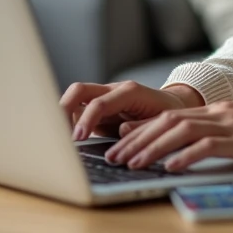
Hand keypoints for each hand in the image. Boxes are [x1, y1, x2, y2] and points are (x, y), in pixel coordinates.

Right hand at [60, 80, 204, 140]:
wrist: (173, 106)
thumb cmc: (169, 113)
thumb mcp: (162, 120)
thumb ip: (143, 125)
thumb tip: (122, 131)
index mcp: (130, 92)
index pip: (100, 102)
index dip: (87, 120)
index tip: (78, 138)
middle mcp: (113, 91)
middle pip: (79, 90)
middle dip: (64, 110)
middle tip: (60, 137)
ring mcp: (103, 98)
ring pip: (74, 99)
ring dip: (62, 117)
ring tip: (60, 141)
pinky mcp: (97, 110)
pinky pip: (77, 112)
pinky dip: (68, 124)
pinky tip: (67, 142)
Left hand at [104, 100, 232, 171]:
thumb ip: (211, 133)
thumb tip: (181, 148)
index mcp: (216, 110)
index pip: (169, 115)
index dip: (141, 128)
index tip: (119, 142)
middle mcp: (218, 113)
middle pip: (168, 121)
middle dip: (137, 139)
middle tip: (114, 156)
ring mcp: (230, 124)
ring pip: (181, 131)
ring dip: (153, 147)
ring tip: (132, 163)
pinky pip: (208, 145)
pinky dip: (186, 155)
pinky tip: (171, 166)